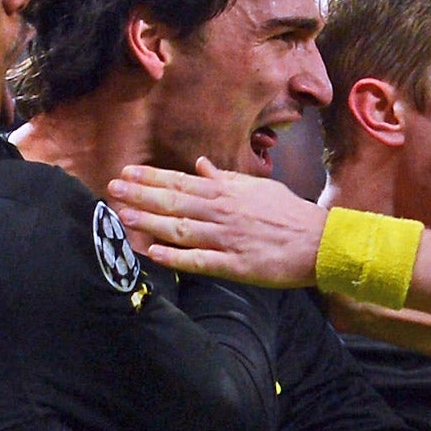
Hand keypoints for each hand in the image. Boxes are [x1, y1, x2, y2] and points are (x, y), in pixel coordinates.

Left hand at [108, 156, 326, 287]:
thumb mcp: (258, 187)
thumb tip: (202, 165)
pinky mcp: (235, 264)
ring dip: (150, 222)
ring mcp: (226, 238)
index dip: (151, 177)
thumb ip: (226, 178)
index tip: (127, 172)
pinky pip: (200, 261)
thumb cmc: (289, 214)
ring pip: (181, 229)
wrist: (318, 241)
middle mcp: (222, 212)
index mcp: (227, 193)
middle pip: (174, 202)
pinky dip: (176, 257)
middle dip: (141, 195)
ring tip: (123, 216)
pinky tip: (154, 254)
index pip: (181, 182)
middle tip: (112, 189)